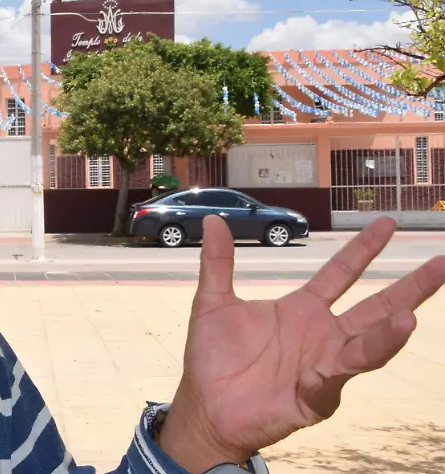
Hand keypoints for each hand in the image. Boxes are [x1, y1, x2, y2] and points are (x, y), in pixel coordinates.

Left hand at [158, 215, 444, 471]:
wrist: (205, 405)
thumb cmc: (213, 357)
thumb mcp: (212, 303)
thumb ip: (218, 263)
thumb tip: (213, 220)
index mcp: (302, 309)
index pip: (341, 273)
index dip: (363, 249)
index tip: (387, 224)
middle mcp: (322, 334)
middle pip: (375, 306)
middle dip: (409, 288)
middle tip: (442, 263)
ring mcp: (324, 365)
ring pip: (366, 347)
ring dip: (388, 335)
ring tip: (410, 318)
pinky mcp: (316, 397)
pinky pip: (331, 382)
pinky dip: (335, 372)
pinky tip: (335, 364)